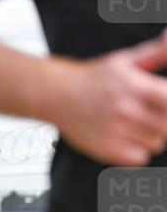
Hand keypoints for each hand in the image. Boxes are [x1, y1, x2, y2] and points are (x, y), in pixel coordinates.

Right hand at [46, 30, 166, 165]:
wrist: (55, 95)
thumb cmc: (92, 78)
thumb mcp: (124, 61)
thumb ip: (157, 52)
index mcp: (135, 86)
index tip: (161, 104)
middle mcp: (125, 109)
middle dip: (163, 122)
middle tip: (149, 116)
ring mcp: (114, 131)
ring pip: (155, 143)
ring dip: (149, 138)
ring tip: (133, 127)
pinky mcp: (104, 149)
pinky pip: (139, 159)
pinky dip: (137, 153)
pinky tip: (125, 141)